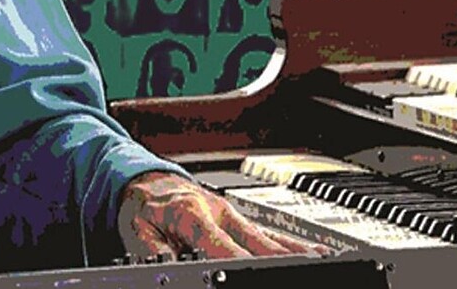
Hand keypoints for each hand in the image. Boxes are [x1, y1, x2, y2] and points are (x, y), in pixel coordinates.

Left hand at [117, 171, 324, 259]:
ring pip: (269, 236)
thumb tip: (171, 267)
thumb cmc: (142, 205)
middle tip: (301, 274)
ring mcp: (232, 214)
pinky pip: (270, 233)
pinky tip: (315, 253)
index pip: (221, 246)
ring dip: (295, 252)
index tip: (251, 278)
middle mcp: (217, 210)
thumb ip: (154, 253)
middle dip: (279, 262)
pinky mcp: (239, 219)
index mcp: (190, 213)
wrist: (145, 178)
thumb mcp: (135, 231)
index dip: (238, 265)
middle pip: (256, 242)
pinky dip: (293, 245)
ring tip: (321, 264)